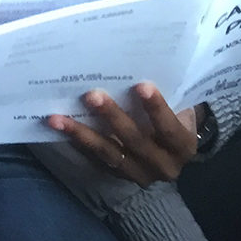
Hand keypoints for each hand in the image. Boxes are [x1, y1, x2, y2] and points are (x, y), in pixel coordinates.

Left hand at [46, 82, 199, 185]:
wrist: (173, 150)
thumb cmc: (175, 118)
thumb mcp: (180, 109)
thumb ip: (168, 95)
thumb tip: (137, 63)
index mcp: (183, 146)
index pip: (169, 128)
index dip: (156, 108)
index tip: (141, 85)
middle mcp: (164, 165)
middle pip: (135, 140)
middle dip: (112, 116)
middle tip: (91, 95)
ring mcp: (139, 174)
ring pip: (109, 154)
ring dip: (82, 134)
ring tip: (57, 119)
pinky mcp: (119, 176)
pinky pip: (95, 160)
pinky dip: (77, 144)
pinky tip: (59, 130)